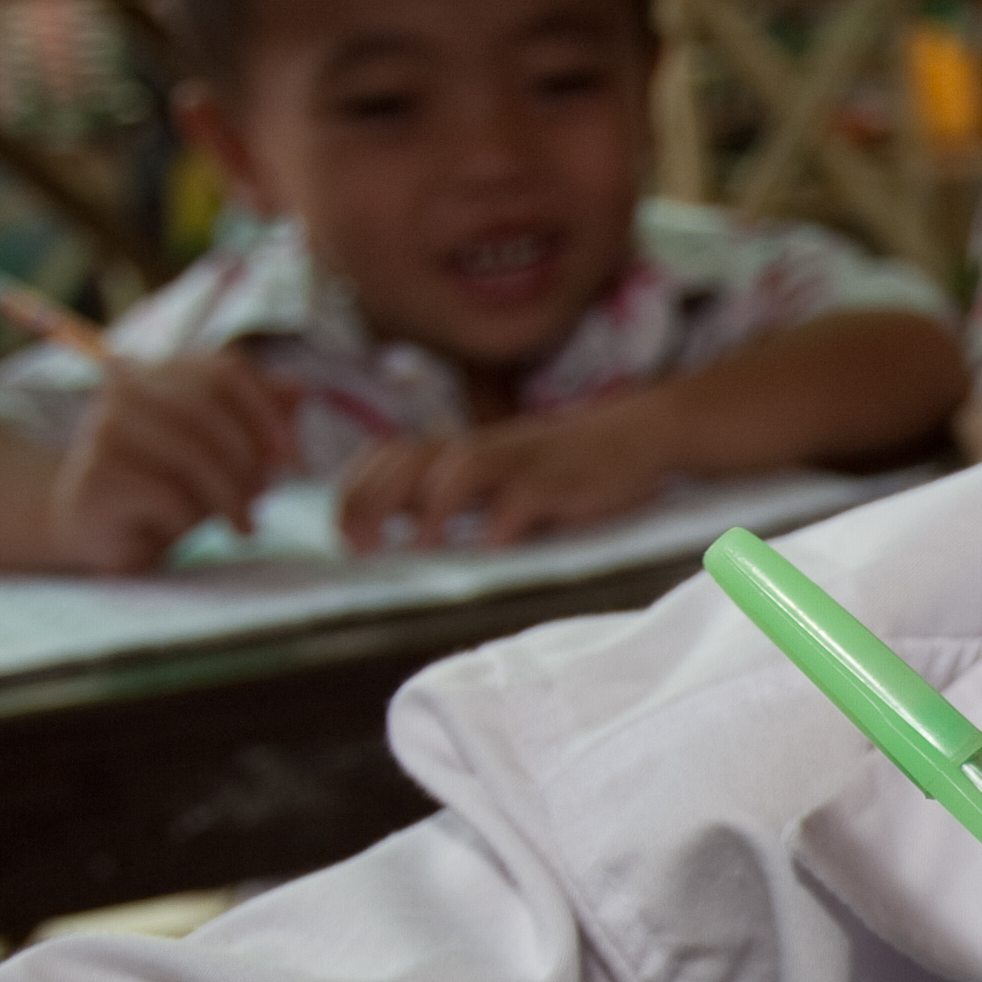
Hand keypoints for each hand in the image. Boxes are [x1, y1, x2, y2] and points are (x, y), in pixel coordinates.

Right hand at [44, 351, 299, 572]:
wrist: (106, 533)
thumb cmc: (173, 487)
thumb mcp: (228, 453)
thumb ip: (262, 419)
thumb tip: (301, 390)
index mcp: (161, 372)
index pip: (227, 371)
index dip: (271, 413)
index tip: (297, 460)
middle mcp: (126, 389)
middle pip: (210, 410)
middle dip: (251, 459)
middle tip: (266, 497)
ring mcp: (104, 429)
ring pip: (190, 453)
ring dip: (230, 495)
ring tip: (244, 524)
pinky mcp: (94, 476)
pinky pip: (166, 494)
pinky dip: (191, 518)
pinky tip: (187, 531)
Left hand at [337, 388, 683, 550]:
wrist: (637, 435)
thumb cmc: (564, 466)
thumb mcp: (504, 475)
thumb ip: (456, 497)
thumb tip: (398, 532)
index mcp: (462, 450)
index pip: (389, 457)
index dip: (355, 492)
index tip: (344, 537)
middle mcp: (482, 450)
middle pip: (410, 461)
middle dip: (374, 500)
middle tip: (359, 545)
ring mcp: (522, 462)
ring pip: (460, 469)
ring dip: (433, 508)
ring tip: (420, 546)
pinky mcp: (561, 481)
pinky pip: (525, 497)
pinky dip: (503, 521)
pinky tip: (491, 546)